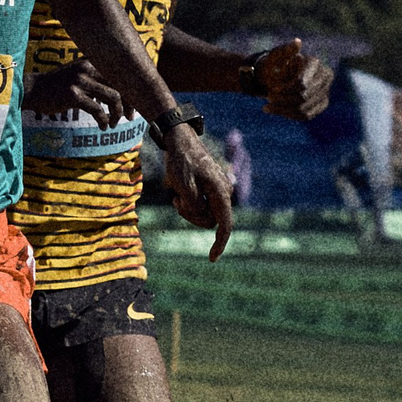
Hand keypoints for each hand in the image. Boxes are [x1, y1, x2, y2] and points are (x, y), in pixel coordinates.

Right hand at [22, 57, 125, 125]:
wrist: (32, 90)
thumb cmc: (56, 86)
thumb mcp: (78, 76)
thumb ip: (96, 78)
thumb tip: (121, 91)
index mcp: (92, 61)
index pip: (121, 75)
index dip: (132, 91)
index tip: (132, 106)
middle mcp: (88, 67)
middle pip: (121, 85)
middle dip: (129, 104)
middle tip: (129, 117)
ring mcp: (80, 80)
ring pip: (113, 97)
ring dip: (116, 114)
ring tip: (112, 123)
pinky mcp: (72, 94)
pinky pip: (97, 109)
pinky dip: (103, 120)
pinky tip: (102, 126)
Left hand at [161, 122, 234, 261]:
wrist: (180, 142)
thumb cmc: (182, 163)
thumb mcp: (184, 187)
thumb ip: (194, 206)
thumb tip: (201, 217)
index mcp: (221, 194)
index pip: (225, 225)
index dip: (219, 243)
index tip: (211, 258)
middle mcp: (222, 194)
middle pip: (208, 221)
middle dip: (190, 216)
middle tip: (176, 201)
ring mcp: (215, 192)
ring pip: (200, 214)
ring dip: (186, 208)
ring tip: (176, 193)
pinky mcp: (207, 190)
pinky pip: (196, 205)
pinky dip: (185, 201)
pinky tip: (177, 189)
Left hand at [256, 39, 332, 121]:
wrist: (276, 76)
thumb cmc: (274, 64)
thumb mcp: (275, 56)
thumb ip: (285, 51)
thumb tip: (297, 42)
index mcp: (315, 63)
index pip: (302, 83)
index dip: (285, 89)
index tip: (272, 89)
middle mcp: (325, 76)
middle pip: (303, 97)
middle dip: (282, 100)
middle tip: (268, 99)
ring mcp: (325, 90)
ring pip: (304, 108)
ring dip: (283, 109)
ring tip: (268, 107)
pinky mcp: (322, 103)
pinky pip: (307, 115)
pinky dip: (289, 114)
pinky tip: (277, 110)